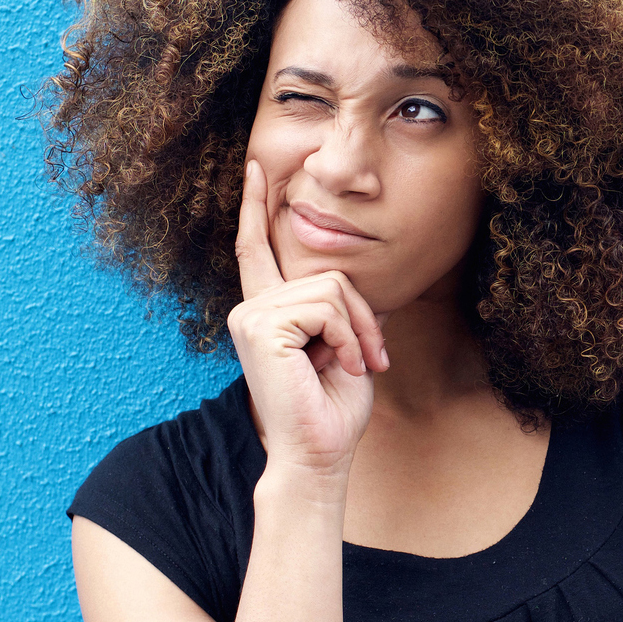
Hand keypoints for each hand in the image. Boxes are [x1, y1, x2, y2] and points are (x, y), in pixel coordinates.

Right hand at [227, 161, 388, 479]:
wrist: (317, 453)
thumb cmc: (331, 409)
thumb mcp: (344, 346)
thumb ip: (340, 308)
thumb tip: (347, 279)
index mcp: (266, 312)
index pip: (257, 249)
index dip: (255, 206)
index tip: (255, 167)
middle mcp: (250, 309)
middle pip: (326, 275)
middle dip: (363, 317)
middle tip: (372, 359)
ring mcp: (251, 315)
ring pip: (331, 289)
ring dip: (357, 331)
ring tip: (350, 366)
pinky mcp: (261, 326)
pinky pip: (327, 307)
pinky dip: (346, 337)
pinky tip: (336, 366)